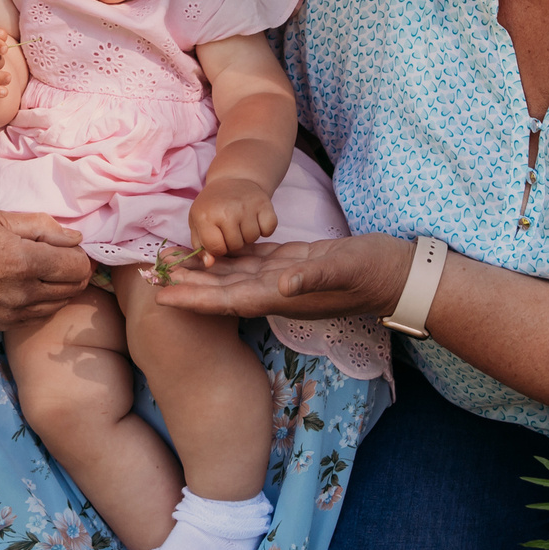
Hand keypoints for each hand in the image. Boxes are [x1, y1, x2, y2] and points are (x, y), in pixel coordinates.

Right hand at [0, 206, 92, 331]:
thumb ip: (41, 227)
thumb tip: (76, 238)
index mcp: (25, 260)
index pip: (79, 266)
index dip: (79, 253)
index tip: (66, 244)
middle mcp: (24, 292)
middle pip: (75, 287)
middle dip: (74, 270)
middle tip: (57, 256)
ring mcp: (13, 312)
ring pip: (60, 304)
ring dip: (60, 287)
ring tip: (41, 270)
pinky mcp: (2, 324)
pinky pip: (39, 315)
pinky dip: (43, 301)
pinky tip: (27, 285)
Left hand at [153, 234, 413, 321]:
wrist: (399, 275)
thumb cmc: (374, 272)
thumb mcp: (346, 268)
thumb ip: (313, 277)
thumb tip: (281, 285)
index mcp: (282, 296)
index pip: (228, 299)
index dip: (194, 299)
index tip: (162, 297)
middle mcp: (276, 291)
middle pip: (221, 290)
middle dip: (185, 286)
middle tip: (148, 277)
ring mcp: (282, 278)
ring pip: (231, 276)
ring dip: (200, 271)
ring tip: (168, 263)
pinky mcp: (291, 262)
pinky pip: (249, 262)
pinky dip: (226, 257)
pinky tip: (208, 250)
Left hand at [187, 176, 278, 261]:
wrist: (233, 180)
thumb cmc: (213, 206)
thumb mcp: (198, 223)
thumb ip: (201, 246)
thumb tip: (210, 264)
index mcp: (205, 215)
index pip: (216, 248)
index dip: (218, 248)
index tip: (218, 239)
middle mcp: (226, 210)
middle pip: (235, 245)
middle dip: (233, 242)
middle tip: (231, 229)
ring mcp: (246, 206)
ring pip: (252, 239)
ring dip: (248, 235)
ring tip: (242, 223)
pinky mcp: (264, 203)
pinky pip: (269, 230)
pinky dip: (264, 229)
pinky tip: (255, 220)